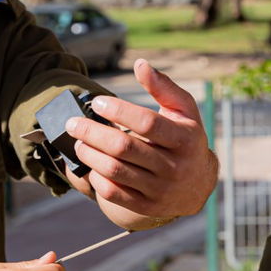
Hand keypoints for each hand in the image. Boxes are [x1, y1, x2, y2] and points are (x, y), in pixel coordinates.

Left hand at [66, 59, 218, 222]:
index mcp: (185, 139)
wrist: (197, 184)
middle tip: (73, 123)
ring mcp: (160, 189)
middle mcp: (175, 167)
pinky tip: (90, 164)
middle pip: (124, 148)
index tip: (97, 102)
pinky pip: (114, 193)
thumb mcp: (183, 110)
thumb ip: (163, 86)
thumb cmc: (185, 137)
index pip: (147, 123)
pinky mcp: (147, 206)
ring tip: (77, 142)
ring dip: (89, 154)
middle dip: (92, 132)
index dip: (119, 111)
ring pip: (115, 171)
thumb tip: (140, 65)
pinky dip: (96, 177)